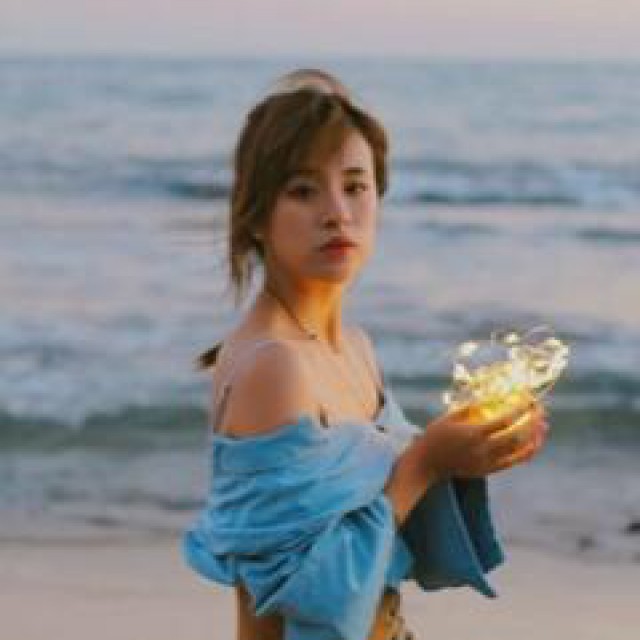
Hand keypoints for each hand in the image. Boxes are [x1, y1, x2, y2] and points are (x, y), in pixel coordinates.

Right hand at [421, 398, 548, 479]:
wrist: (426, 464)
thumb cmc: (435, 436)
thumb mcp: (449, 417)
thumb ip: (470, 408)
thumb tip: (491, 397)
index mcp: (473, 434)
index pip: (504, 420)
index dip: (520, 409)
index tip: (529, 399)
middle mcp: (483, 450)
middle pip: (516, 436)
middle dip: (532, 421)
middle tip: (540, 409)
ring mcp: (487, 462)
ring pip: (519, 451)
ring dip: (534, 437)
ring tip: (543, 425)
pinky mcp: (488, 470)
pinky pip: (514, 462)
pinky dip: (527, 452)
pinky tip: (534, 442)